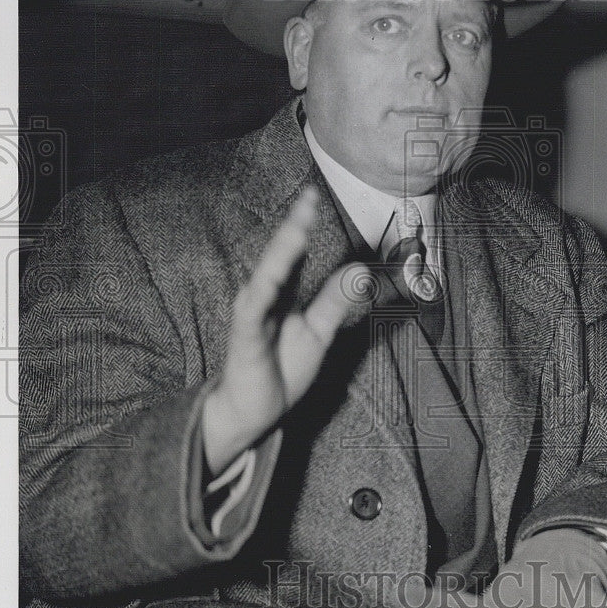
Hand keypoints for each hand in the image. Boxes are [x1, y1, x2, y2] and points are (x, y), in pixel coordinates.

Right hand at [202, 185, 366, 473]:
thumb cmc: (281, 368)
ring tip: (297, 227)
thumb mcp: (318, 332)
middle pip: (280, 256)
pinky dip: (260, 295)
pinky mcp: (245, 339)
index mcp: (283, 294)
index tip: (314, 195)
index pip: (295, 253)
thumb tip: (361, 269)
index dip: (303, 224)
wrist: (254, 411)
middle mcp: (265, 297)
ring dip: (281, 252)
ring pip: (267, 278)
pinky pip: (252, 314)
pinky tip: (266, 280)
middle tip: (308, 199)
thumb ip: (335, 301)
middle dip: (293, 227)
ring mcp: (253, 316)